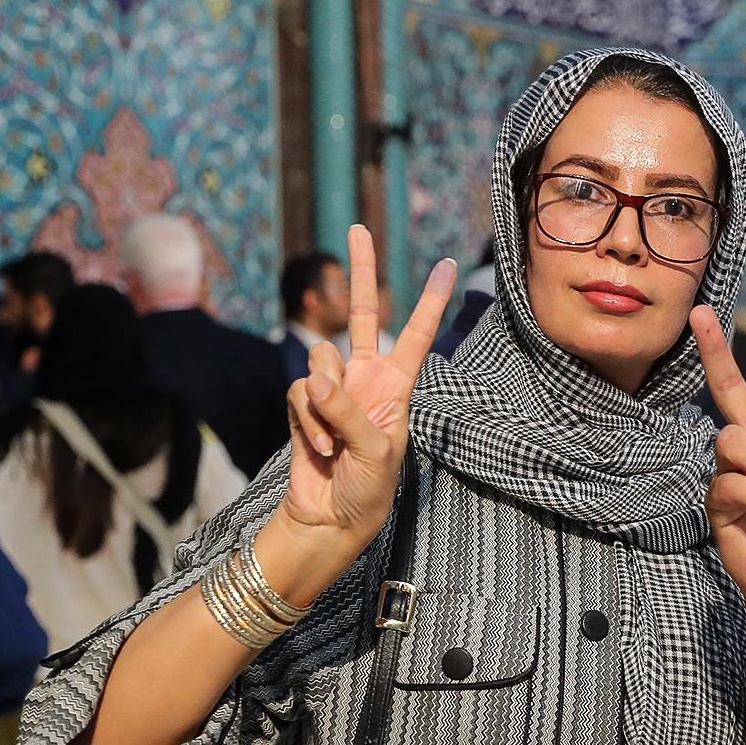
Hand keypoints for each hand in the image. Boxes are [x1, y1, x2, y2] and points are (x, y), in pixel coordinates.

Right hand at [279, 226, 453, 552]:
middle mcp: (365, 378)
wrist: (331, 517)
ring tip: (334, 442)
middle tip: (358, 227)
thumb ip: (348, 411)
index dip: (429, 299)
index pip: (415, 333)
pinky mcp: (304, 403)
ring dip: (322, 405)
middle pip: (360, 312)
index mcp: (397, 386)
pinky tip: (318, 447)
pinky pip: (298, 392)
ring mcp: (333, 389)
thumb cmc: (369, 487)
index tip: (446, 264)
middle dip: (359, 270)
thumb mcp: (374, 451)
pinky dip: (306, 420)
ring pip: (318, 361)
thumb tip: (318, 378)